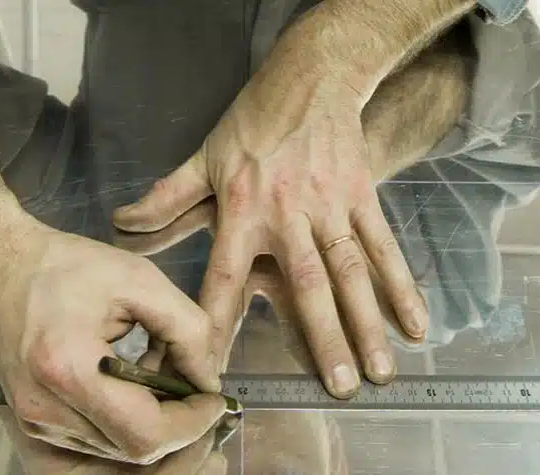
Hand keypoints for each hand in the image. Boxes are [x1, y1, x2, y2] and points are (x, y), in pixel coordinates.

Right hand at [0, 211, 225, 463]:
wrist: (2, 267)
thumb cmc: (67, 266)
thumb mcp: (140, 280)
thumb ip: (187, 329)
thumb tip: (209, 378)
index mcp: (68, 367)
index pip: (145, 433)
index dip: (192, 424)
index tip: (215, 400)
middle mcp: (45, 408)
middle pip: (134, 452)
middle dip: (181, 429)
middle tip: (203, 394)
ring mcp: (36, 420)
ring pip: (117, 453)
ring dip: (157, 426)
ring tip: (171, 382)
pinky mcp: (35, 420)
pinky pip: (97, 445)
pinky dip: (130, 426)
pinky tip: (144, 391)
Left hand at [113, 48, 428, 397]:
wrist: (310, 79)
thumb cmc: (253, 122)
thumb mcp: (205, 157)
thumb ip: (168, 198)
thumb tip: (123, 223)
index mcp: (243, 210)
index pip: (226, 278)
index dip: (219, 326)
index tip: (217, 372)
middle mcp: (289, 216)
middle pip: (307, 285)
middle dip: (323, 339)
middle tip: (337, 387)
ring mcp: (331, 208)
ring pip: (352, 273)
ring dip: (368, 323)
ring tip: (380, 371)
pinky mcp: (362, 197)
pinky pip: (384, 247)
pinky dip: (401, 286)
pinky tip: (416, 323)